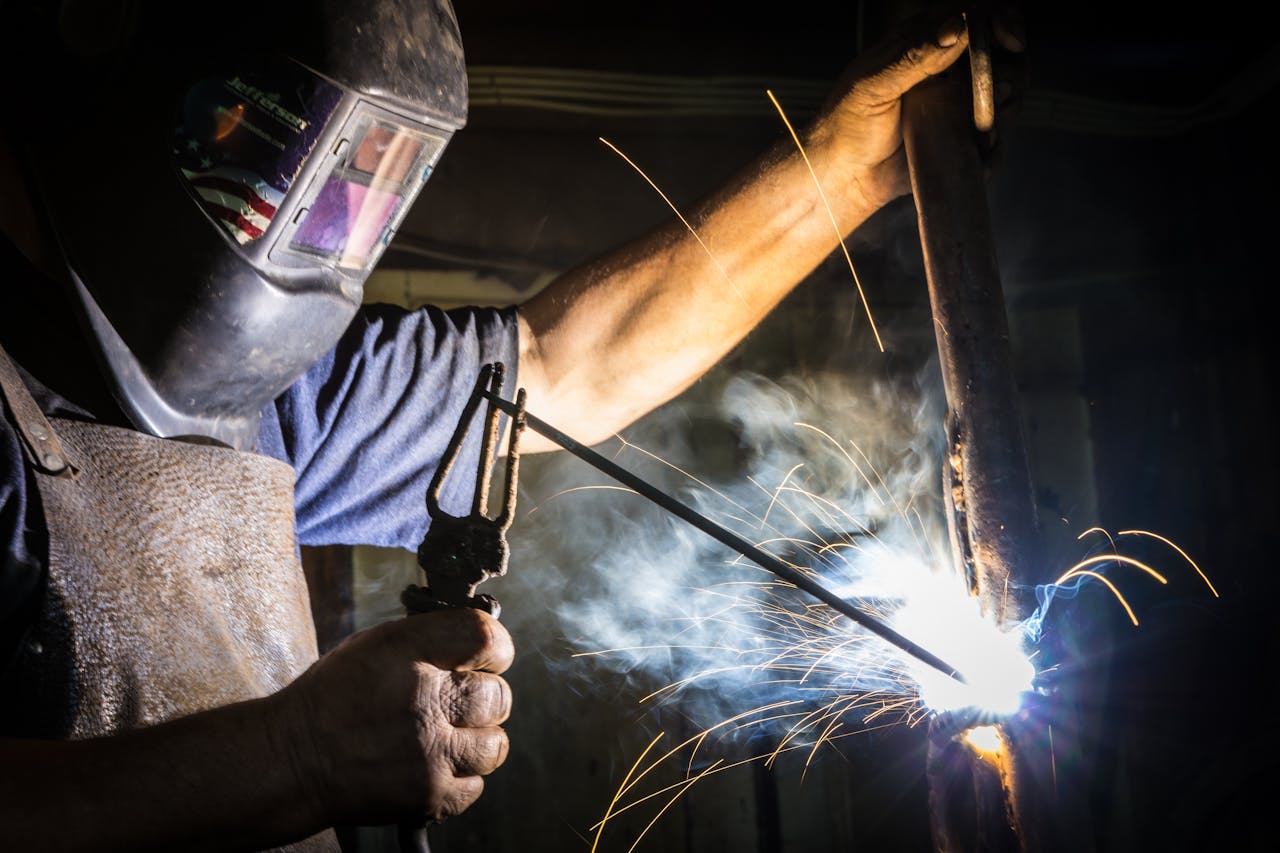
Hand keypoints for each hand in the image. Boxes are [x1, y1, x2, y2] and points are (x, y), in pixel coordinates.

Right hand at [271, 608, 513, 826]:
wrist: (290, 760)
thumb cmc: (334, 697)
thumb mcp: (375, 645)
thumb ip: (430, 641)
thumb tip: (481, 645)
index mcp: (406, 652)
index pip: (486, 638)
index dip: (495, 649)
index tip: (485, 660)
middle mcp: (422, 700)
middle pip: (499, 695)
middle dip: (484, 699)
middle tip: (457, 705)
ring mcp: (428, 752)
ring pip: (495, 744)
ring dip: (477, 740)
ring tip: (446, 737)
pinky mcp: (427, 795)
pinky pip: (476, 785)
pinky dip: (461, 778)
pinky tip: (434, 765)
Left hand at [814, 4, 1026, 206]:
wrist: (841, 176)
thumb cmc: (846, 124)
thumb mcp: (873, 85)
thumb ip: (915, 57)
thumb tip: (957, 28)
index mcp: (924, 42)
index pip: (975, 15)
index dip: (1000, 21)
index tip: (1010, 40)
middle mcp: (947, 69)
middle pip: (1002, 54)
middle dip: (1012, 68)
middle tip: (998, 91)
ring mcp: (956, 104)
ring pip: (1006, 95)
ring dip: (1006, 109)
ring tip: (982, 128)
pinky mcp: (959, 138)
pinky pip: (992, 138)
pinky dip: (994, 147)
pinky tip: (979, 153)